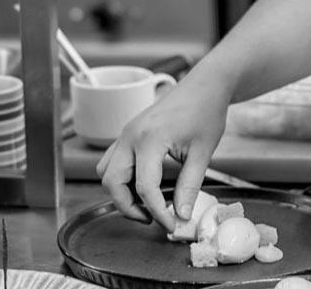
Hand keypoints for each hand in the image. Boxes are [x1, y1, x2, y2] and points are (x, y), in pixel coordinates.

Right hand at [96, 81, 230, 229]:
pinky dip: (120, 178)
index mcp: (150, 139)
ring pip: (105, 172)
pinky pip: (111, 160)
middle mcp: (130, 136)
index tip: (172, 225)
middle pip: (111, 182)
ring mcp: (125, 133)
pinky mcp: (127, 133)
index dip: (157, 213)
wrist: (204, 86)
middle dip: (128, 207)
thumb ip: (189, 186)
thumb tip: (181, 215)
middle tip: (153, 219)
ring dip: (120, 193)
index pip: (145, 188)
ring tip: (146, 204)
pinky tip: (142, 185)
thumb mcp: (203, 153)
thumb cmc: (205, 112)